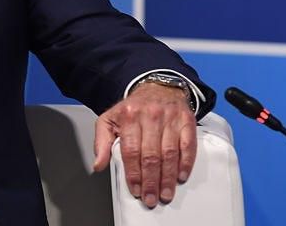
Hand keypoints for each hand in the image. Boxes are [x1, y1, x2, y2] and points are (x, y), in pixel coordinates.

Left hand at [92, 83, 197, 207]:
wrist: (157, 87)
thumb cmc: (133, 108)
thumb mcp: (110, 119)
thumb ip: (102, 142)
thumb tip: (98, 164)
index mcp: (129, 116)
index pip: (131, 150)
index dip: (133, 173)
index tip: (135, 189)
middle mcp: (150, 115)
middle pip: (151, 155)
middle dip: (150, 181)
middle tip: (151, 198)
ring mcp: (170, 118)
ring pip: (169, 153)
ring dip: (168, 177)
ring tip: (165, 193)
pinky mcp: (186, 120)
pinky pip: (188, 145)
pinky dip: (186, 163)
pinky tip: (181, 176)